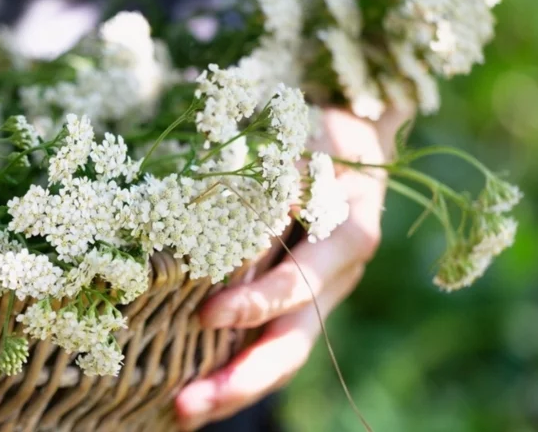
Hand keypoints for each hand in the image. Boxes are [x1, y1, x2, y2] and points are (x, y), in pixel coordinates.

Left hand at [174, 106, 411, 430]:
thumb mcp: (307, 142)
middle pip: (292, 344)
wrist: (358, 143)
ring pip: (281, 355)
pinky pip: (270, 342)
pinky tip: (196, 387)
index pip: (299, 283)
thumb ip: (278, 180)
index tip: (207, 314)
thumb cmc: (325, 134)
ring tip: (180, 411)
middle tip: (185, 403)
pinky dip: (235, 367)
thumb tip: (231, 216)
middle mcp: (337, 280)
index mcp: (348, 238)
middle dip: (241, 378)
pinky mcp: (300, 302)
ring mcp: (320, 296)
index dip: (256, 303)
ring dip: (233, 386)